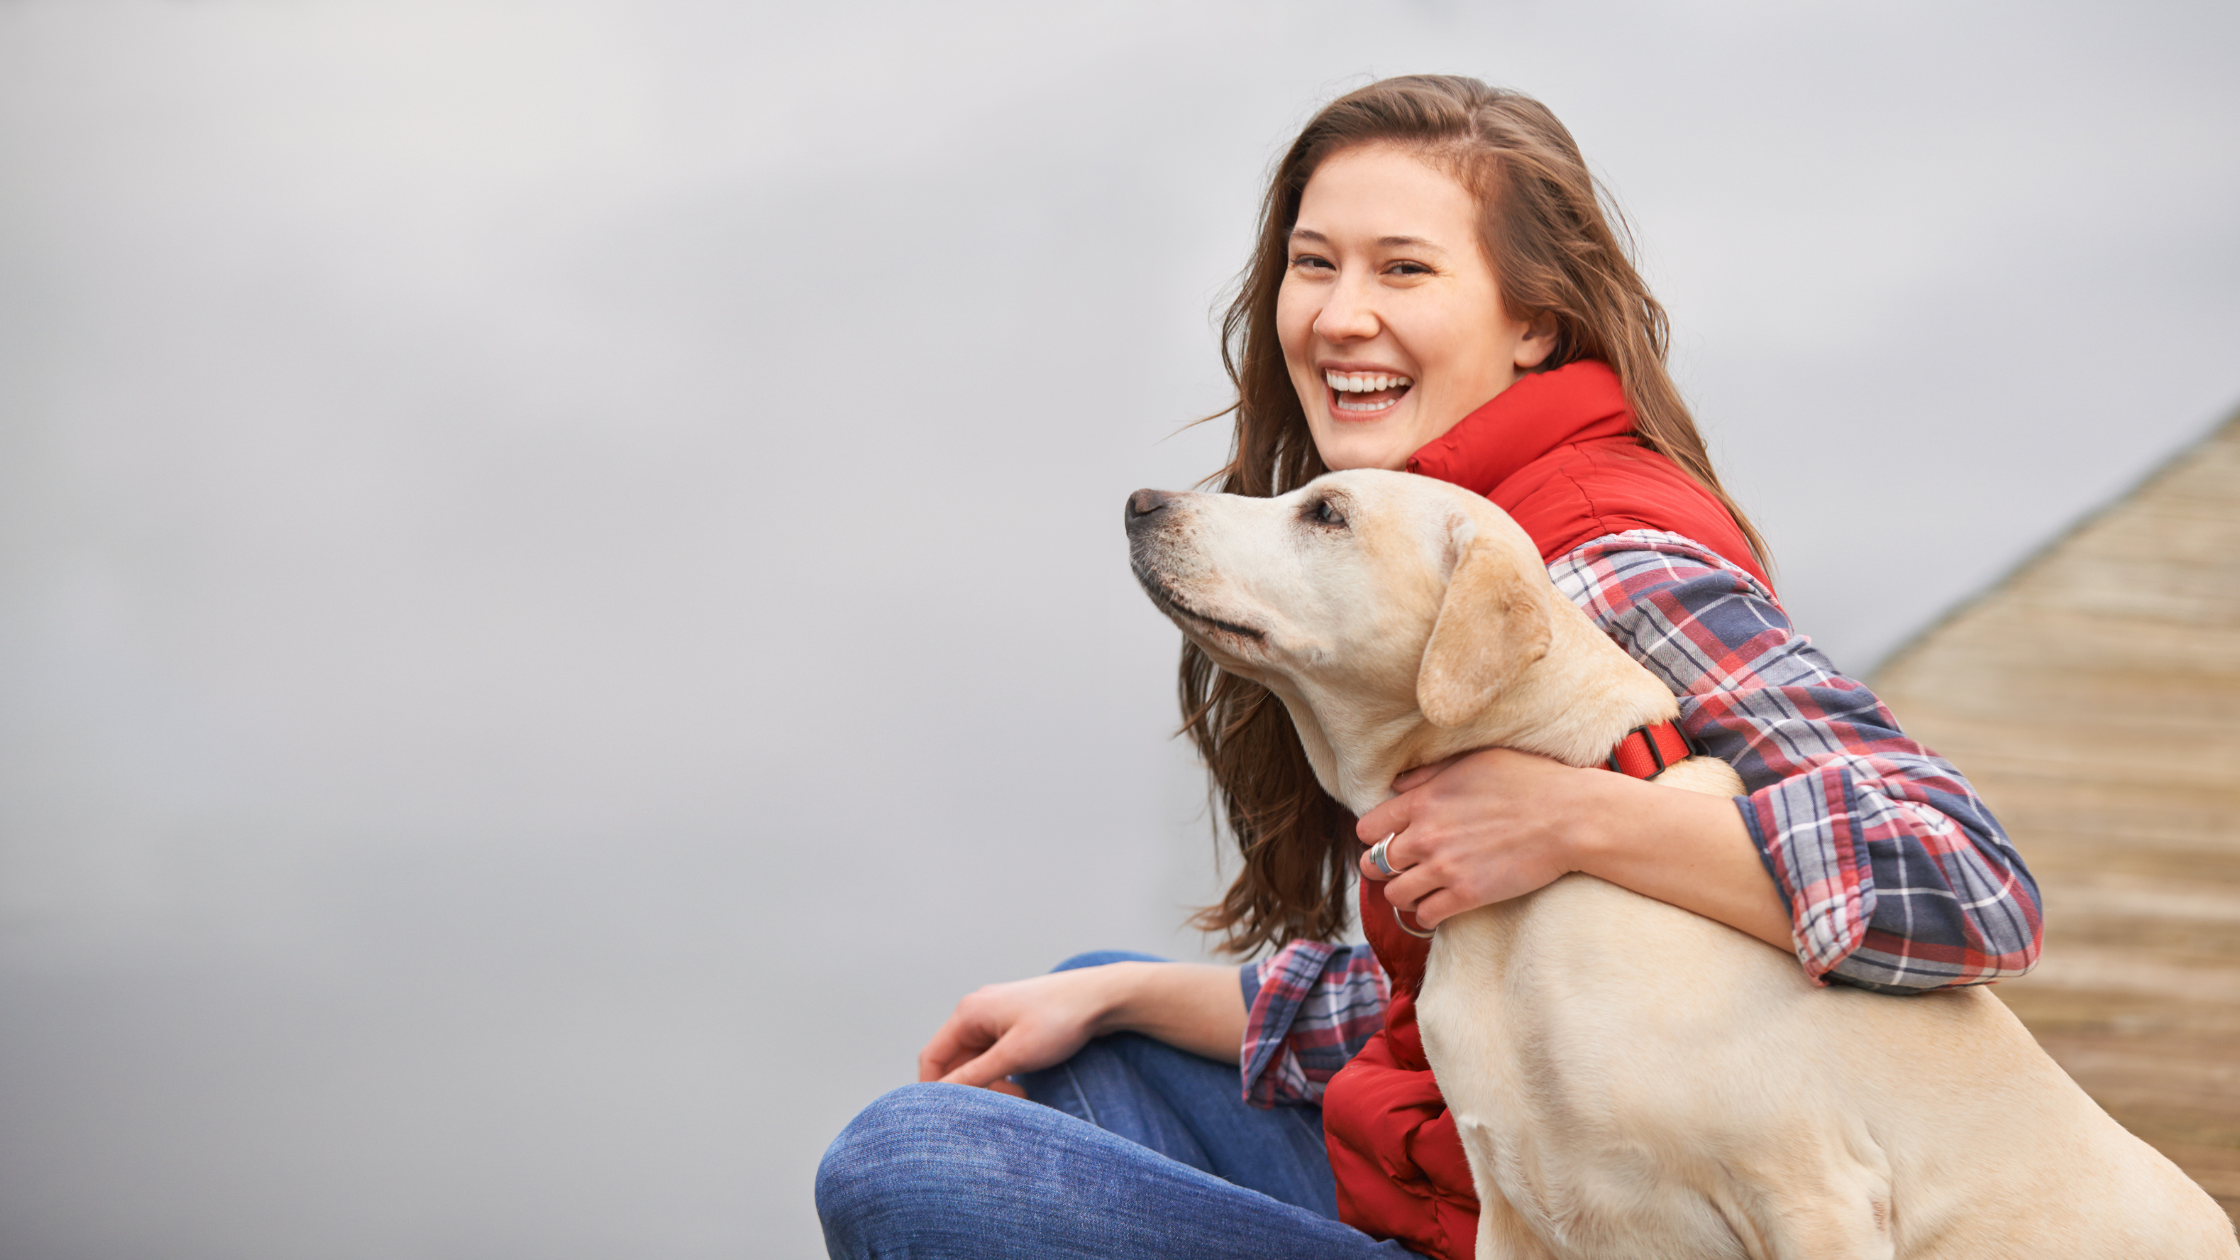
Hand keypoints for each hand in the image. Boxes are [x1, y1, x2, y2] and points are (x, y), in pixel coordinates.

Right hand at [916, 966, 1132, 1094]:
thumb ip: (975, 1076)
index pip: (932, 1056)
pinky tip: (1023, 1085)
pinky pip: (995, 1054)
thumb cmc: (1060, 1020)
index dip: (934, 1089)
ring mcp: (996, 1015)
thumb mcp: (1014, 1055)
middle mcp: (977, 1011)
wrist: (1103, 998)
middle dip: (973, 1088)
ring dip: (992, 1083)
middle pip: (956, 1061)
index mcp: (969, 1013)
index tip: (947, 1117)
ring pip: (977, 1061)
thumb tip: (941, 1095)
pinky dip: (1003, 1073)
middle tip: (1002, 1105)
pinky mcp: (1014, 1023)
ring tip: (1020, 1095)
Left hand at [1356, 747, 1615, 928]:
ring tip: (1418, 890)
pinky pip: (1425, 916)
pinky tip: (1437, 908)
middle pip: (1374, 864)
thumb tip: (1397, 784)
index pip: (1367, 828)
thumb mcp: (1473, 761)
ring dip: (1403, 894)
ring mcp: (1444, 868)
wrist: (1569, 816)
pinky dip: (1426, 915)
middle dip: (1383, 867)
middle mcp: (1425, 836)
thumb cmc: (1528, 781)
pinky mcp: (1467, 895)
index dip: (1374, 836)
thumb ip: (1429, 774)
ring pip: (1394, 895)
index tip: (1388, 839)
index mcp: (1422, 801)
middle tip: (1400, 868)